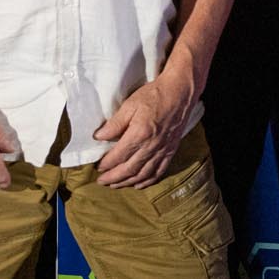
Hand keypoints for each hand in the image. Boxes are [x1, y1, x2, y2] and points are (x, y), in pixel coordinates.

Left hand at [95, 66, 195, 187]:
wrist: (180, 92)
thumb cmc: (155, 95)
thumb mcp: (130, 104)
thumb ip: (115, 123)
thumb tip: (99, 137)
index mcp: (140, 134)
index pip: (119, 156)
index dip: (107, 164)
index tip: (98, 167)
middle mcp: (152, 146)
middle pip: (129, 169)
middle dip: (114, 178)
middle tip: (102, 181)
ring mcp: (163, 150)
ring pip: (143, 174)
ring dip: (128, 182)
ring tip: (116, 185)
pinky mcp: (171, 150)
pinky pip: (159, 171)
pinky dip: (148, 181)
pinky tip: (139, 184)